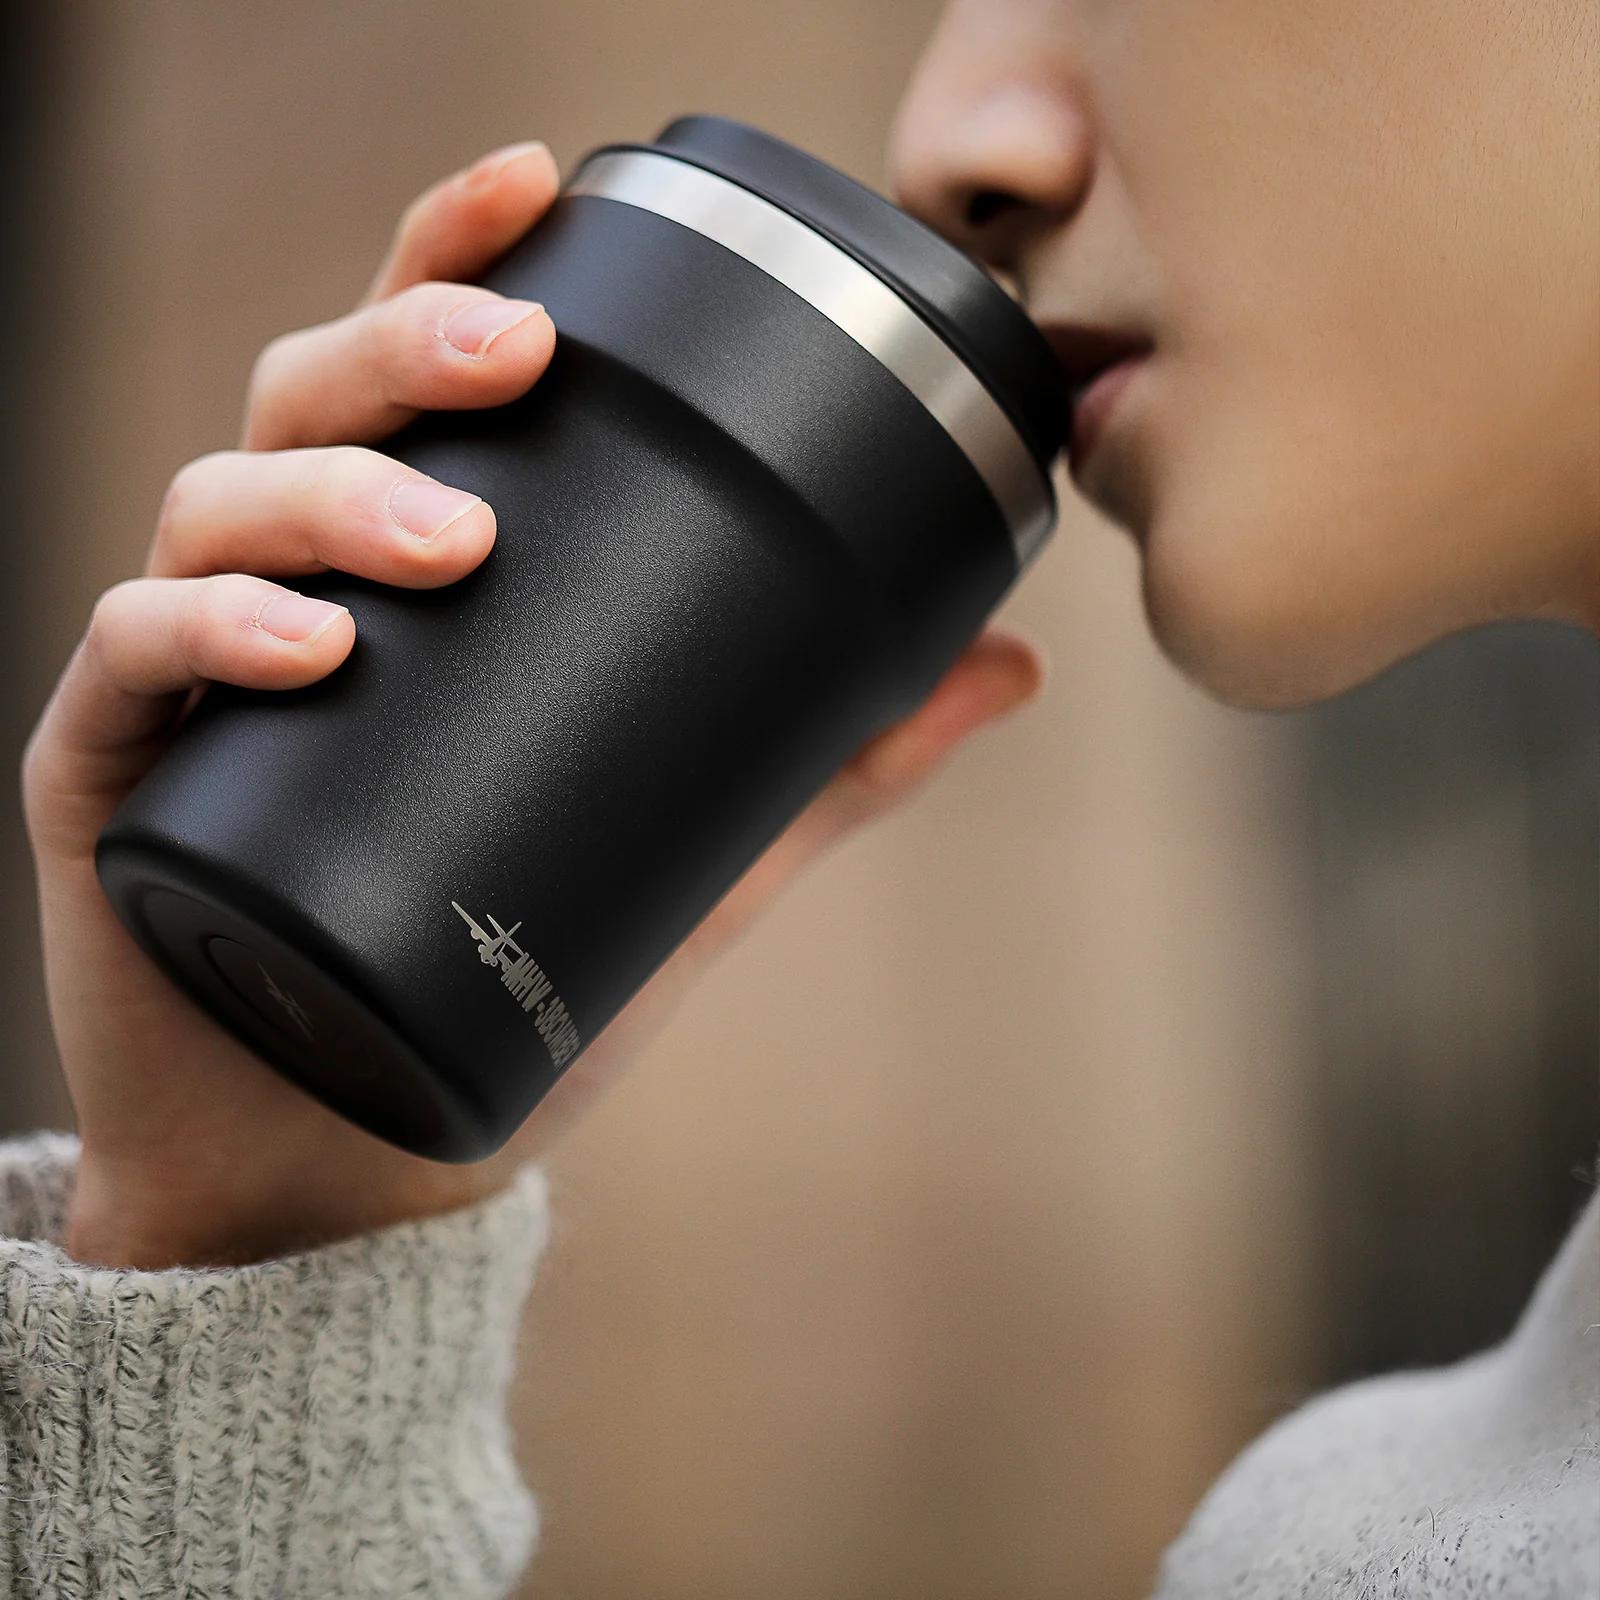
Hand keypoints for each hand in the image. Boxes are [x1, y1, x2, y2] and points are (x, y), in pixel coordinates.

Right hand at [21, 140, 1047, 1268]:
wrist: (359, 1161)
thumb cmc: (515, 994)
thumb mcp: (694, 857)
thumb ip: (832, 761)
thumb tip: (1009, 661)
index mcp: (411, 585)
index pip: (417, 390)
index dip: (453, 264)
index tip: (535, 185)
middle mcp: (294, 598)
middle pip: (310, 405)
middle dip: (402, 349)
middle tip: (513, 356)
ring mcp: (196, 685)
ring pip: (214, 503)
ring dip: (329, 492)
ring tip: (450, 536)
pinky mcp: (114, 780)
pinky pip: (130, 659)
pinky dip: (210, 629)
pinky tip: (306, 643)